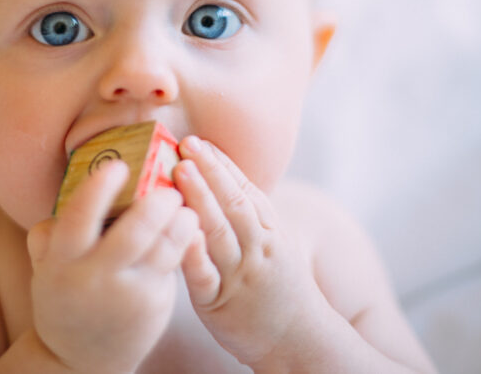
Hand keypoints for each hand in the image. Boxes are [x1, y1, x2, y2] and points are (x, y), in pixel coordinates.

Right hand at [27, 161, 198, 373]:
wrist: (81, 359)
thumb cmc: (65, 299)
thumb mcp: (46, 269)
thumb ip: (50, 234)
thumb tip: (66, 194)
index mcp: (63, 262)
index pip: (79, 218)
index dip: (100, 189)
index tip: (118, 166)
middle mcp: (96, 278)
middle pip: (134, 233)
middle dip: (156, 204)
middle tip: (168, 187)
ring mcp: (129, 294)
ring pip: (164, 248)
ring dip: (181, 221)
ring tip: (185, 206)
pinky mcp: (155, 304)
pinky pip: (174, 264)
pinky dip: (186, 241)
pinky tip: (189, 227)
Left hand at [174, 137, 323, 366]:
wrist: (299, 339)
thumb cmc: (277, 286)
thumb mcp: (273, 244)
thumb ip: (249, 214)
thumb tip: (219, 178)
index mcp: (269, 231)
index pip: (245, 190)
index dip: (221, 163)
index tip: (199, 140)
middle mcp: (257, 247)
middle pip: (233, 203)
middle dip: (209, 171)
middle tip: (187, 144)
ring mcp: (239, 274)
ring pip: (219, 232)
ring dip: (200, 199)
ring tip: (181, 171)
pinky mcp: (220, 302)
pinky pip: (205, 276)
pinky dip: (194, 254)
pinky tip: (181, 232)